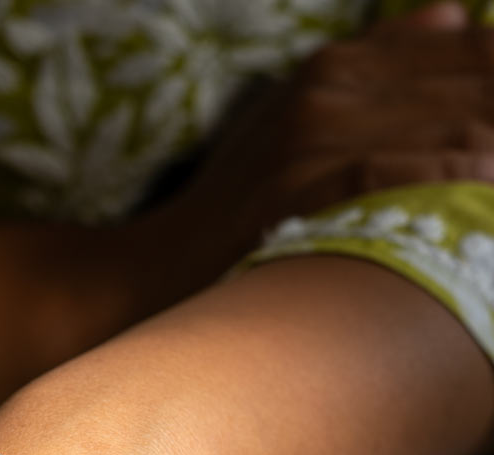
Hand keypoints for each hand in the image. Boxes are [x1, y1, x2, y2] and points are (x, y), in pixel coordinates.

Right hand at [171, 0, 493, 271]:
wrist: (160, 263)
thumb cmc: (237, 202)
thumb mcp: (297, 113)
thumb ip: (378, 62)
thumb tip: (455, 17)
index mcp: (337, 64)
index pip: (476, 53)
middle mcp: (329, 90)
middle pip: (478, 89)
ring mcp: (312, 140)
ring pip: (455, 131)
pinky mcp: (297, 192)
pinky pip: (400, 176)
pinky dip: (451, 185)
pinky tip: (482, 204)